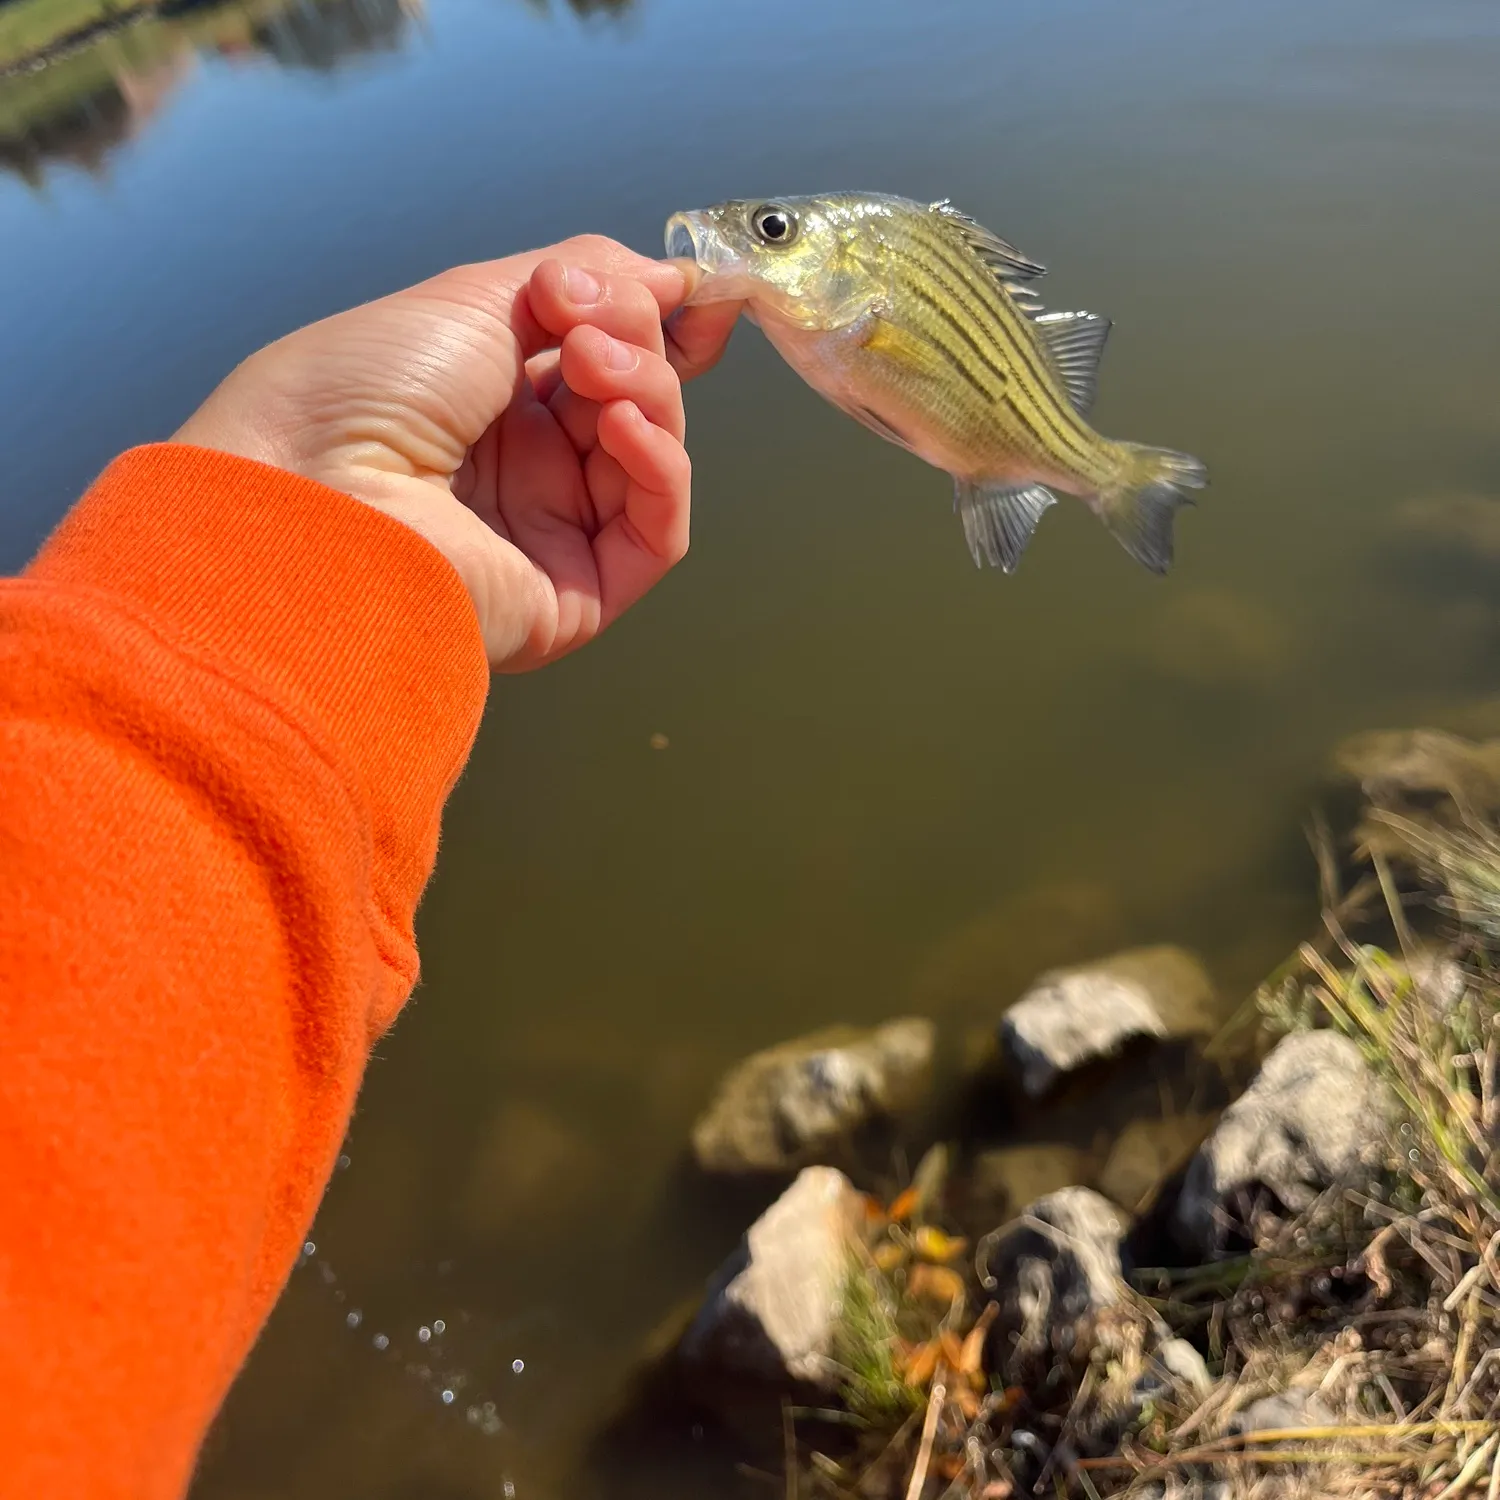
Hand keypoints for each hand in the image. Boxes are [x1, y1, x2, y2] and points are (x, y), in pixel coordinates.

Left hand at [173, 237, 740, 670]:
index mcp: (489, 400)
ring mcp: (549, 533)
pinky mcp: (574, 595)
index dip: (651, 320)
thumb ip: (585, 279)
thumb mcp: (473, 298)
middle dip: (632, 339)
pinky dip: (660, 467)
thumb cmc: (357, 392)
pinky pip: (655, 532)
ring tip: (590, 364)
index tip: (691, 284)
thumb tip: (671, 273)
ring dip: (644, 391)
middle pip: (632, 397)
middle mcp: (523, 467)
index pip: (602, 358)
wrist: (307, 494)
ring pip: (651, 456)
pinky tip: (620, 424)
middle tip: (585, 321)